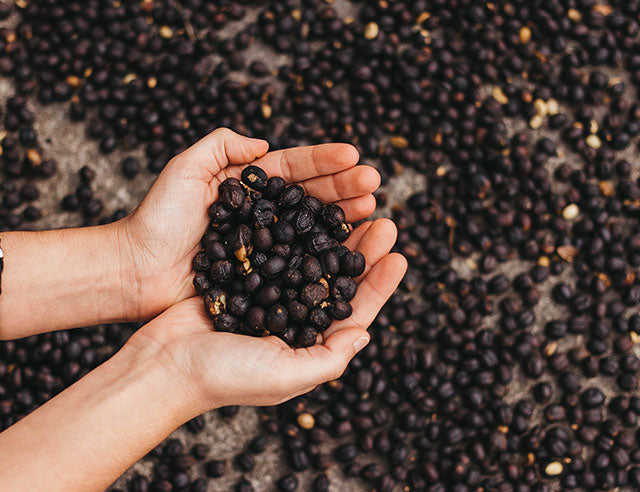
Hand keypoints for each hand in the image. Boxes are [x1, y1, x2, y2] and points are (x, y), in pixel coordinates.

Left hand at [119, 128, 381, 320]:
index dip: (325, 161)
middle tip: (375, 185)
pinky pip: (299, 262)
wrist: (136, 270)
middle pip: (312, 196)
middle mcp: (263, 213)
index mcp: (248, 185)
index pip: (295, 168)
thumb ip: (222, 146)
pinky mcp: (263, 275)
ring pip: (312, 227)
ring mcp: (266, 245)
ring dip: (344, 219)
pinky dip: (325, 255)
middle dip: (345, 188)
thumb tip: (263, 144)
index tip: (355, 156)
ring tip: (371, 212)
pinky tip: (349, 251)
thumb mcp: (185, 169)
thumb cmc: (157, 219)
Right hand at [123, 218, 405, 410]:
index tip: (399, 256)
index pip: (354, 312)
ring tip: (354, 211)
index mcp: (309, 347)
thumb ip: (329, 358)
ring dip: (335, 237)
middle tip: (384, 221)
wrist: (162, 365)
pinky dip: (296, 233)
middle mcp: (294, 323)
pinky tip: (308, 213)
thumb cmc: (224, 377)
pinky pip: (279, 252)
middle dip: (363, 252)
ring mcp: (270, 300)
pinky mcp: (245, 281)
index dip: (379, 285)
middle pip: (337, 281)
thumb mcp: (285, 375)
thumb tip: (366, 333)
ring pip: (312, 261)